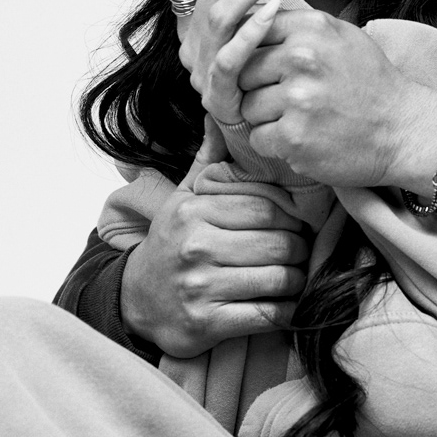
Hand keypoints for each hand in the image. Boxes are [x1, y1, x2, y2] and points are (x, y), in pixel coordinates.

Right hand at [119, 126, 308, 356]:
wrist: (136, 302)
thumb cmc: (170, 245)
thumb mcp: (182, 199)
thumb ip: (207, 161)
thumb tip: (218, 112)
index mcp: (193, 212)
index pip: (268, 208)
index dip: (293, 218)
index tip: (297, 226)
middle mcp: (196, 247)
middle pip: (280, 243)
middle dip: (299, 250)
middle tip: (300, 252)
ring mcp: (201, 287)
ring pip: (280, 278)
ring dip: (297, 280)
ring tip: (293, 276)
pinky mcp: (209, 323)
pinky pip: (270, 313)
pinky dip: (286, 309)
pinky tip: (283, 302)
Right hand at [176, 0, 301, 116]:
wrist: (255, 136)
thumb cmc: (256, 77)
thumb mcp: (245, 32)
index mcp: (191, 19)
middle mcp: (191, 38)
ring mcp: (202, 65)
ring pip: (221, 13)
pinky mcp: (219, 92)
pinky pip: (233, 55)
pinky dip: (254, 28)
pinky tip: (278, 7)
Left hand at [238, 10, 436, 193]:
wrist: (403, 131)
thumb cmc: (370, 83)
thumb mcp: (341, 36)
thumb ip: (298, 25)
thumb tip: (250, 21)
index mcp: (312, 28)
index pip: (252, 33)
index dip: (256, 54)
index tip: (272, 69)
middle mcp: (303, 59)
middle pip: (243, 72)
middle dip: (259, 87)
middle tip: (288, 98)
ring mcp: (298, 100)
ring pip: (247, 107)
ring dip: (266, 118)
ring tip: (299, 119)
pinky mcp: (294, 138)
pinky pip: (257, 138)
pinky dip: (275, 144)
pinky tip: (302, 138)